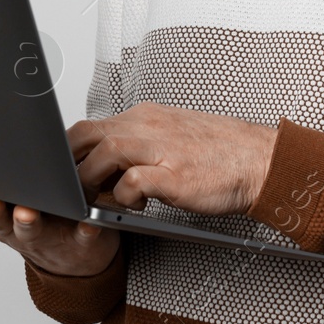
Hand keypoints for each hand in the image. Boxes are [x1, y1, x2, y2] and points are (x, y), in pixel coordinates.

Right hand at [0, 182, 118, 277]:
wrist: (78, 259)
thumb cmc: (34, 225)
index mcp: (0, 218)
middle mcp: (20, 229)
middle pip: (2, 222)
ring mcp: (50, 236)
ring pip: (36, 230)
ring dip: (30, 222)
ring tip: (27, 212)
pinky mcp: (82, 239)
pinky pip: (84, 235)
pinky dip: (86, 229)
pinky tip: (87, 221)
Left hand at [69, 102, 277, 215]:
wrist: (259, 160)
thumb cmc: (218, 153)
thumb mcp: (171, 136)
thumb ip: (139, 143)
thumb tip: (106, 162)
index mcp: (146, 117)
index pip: (91, 125)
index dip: (70, 150)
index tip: (63, 170)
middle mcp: (149, 126)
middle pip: (88, 135)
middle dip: (70, 163)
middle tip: (69, 187)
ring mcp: (162, 149)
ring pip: (105, 154)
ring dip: (92, 180)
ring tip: (95, 199)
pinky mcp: (175, 176)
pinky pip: (133, 183)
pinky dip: (123, 197)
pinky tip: (134, 206)